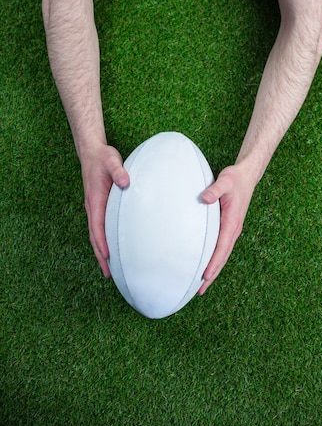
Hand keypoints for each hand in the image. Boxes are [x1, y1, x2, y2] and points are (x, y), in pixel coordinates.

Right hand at [81, 144, 129, 276]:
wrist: (92, 152)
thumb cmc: (103, 157)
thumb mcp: (112, 160)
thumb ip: (119, 171)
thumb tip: (126, 181)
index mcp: (95, 199)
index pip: (97, 225)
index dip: (101, 241)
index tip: (107, 256)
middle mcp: (92, 206)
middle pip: (95, 236)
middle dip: (101, 255)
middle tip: (108, 274)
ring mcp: (94, 208)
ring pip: (96, 234)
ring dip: (101, 251)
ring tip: (108, 269)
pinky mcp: (98, 206)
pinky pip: (99, 228)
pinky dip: (102, 241)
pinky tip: (110, 249)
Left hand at [198, 164, 254, 294]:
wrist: (247, 176)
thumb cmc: (235, 179)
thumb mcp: (225, 181)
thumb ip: (214, 190)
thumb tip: (205, 199)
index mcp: (232, 222)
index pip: (222, 247)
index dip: (213, 262)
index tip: (205, 275)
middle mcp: (234, 229)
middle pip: (223, 256)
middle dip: (212, 273)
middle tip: (200, 290)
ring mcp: (232, 229)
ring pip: (223, 254)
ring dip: (214, 269)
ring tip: (202, 284)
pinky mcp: (229, 227)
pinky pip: (222, 247)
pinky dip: (215, 259)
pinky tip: (208, 264)